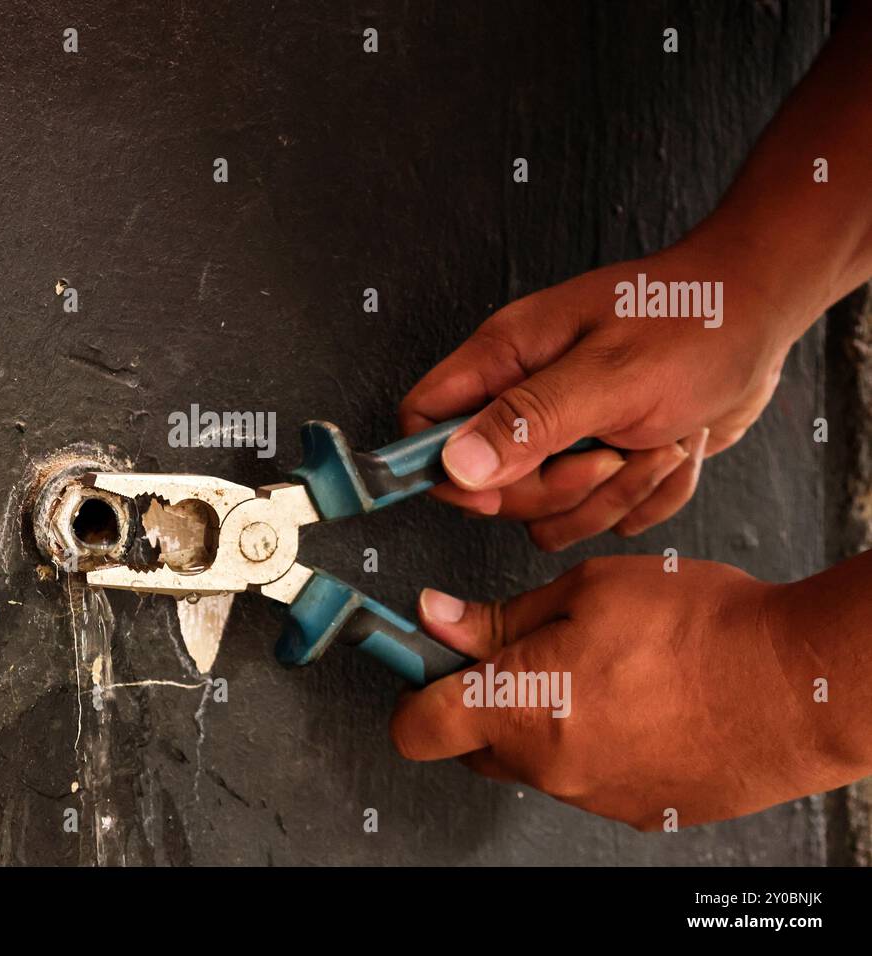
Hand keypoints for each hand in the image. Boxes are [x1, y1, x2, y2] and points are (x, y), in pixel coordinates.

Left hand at [388, 556, 848, 828]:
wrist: (801, 683)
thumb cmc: (701, 627)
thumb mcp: (585, 591)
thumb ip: (501, 618)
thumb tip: (439, 620)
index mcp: (521, 706)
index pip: (418, 727)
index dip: (413, 694)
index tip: (425, 668)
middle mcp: (550, 766)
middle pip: (475, 747)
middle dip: (483, 703)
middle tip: (525, 654)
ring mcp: (593, 797)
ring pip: (534, 761)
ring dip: (543, 722)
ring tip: (600, 672)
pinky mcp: (636, 812)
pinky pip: (587, 777)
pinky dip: (593, 744)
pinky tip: (635, 704)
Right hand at [399, 238, 796, 549]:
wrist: (763, 315)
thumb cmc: (693, 322)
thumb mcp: (611, 375)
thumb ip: (527, 422)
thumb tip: (454, 467)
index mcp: (504, 360)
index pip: (422, 421)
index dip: (444, 467)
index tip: (496, 485)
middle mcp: (522, 400)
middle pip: (488, 487)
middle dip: (556, 489)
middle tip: (608, 452)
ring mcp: (561, 435)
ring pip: (546, 515)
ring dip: (611, 496)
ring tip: (655, 443)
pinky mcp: (601, 463)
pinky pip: (600, 518)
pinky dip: (648, 498)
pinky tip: (676, 448)